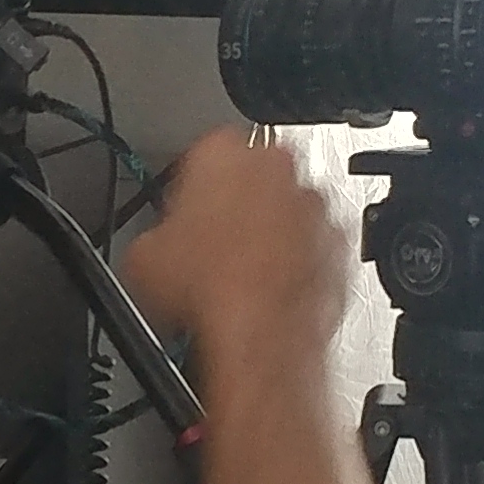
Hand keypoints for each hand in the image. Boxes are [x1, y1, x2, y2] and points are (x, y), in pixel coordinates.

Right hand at [121, 132, 347, 366]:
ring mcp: (314, 205)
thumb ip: (155, 233)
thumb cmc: (210, 289)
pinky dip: (300, 260)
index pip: (204, 149)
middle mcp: (277, 167)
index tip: (185, 209)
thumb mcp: (144, 256)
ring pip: (289, 208)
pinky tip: (270, 289)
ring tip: (240, 272)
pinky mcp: (339, 243)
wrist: (259, 334)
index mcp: (223, 151)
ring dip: (272, 230)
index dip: (192, 185)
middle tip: (212, 239)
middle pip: (254, 175)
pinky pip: (315, 244)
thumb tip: (153, 249)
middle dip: (238, 202)